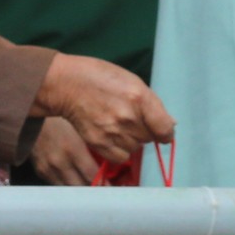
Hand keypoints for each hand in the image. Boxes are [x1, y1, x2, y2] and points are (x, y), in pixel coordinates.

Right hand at [29, 115, 103, 185]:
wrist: (30, 115)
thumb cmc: (59, 118)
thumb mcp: (78, 129)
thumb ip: (92, 146)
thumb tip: (107, 161)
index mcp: (73, 150)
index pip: (92, 176)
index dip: (102, 184)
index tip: (109, 187)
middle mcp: (60, 162)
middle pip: (81, 187)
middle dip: (91, 189)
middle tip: (100, 188)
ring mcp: (49, 168)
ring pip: (68, 189)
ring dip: (78, 189)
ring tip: (87, 186)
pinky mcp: (40, 171)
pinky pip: (56, 185)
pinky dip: (65, 184)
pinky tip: (71, 179)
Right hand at [36, 53, 173, 164]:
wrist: (66, 84)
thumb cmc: (100, 77)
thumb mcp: (131, 81)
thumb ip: (151, 103)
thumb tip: (167, 125)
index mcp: (140, 97)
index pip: (165, 129)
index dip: (165, 132)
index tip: (162, 131)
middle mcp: (128, 117)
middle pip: (150, 138)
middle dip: (144, 131)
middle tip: (129, 118)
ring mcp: (113, 132)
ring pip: (135, 148)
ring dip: (131, 140)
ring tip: (117, 125)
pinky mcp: (99, 143)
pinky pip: (121, 157)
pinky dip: (120, 150)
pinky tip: (112, 137)